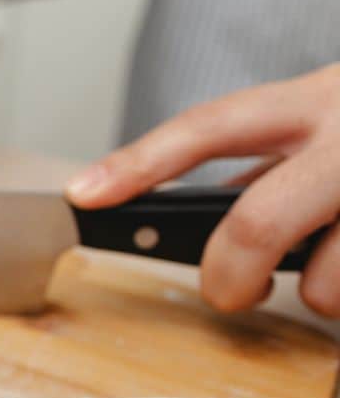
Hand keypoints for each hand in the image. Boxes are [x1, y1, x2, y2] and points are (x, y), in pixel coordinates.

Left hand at [66, 64, 339, 315]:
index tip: (82, 194)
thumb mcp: (325, 124)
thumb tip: (184, 215)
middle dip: (227, 277)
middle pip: (254, 223)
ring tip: (334, 266)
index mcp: (308, 104)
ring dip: (319, 293)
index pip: (208, 128)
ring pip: (323, 282)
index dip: (139, 164)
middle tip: (229, 292)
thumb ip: (262, 164)